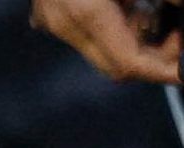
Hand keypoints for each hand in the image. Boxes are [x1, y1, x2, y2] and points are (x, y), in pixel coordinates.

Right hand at [31, 0, 181, 82]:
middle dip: (148, 58)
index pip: (127, 63)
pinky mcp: (45, 11)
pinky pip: (79, 32)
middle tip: (175, 40)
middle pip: (111, 65)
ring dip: (128, 40)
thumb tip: (181, 20)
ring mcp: (50, 18)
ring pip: (96, 50)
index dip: (159, 71)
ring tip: (147, 13)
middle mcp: (64, 22)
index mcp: (87, 12)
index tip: (180, 73)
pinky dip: (108, 28)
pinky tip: (120, 6)